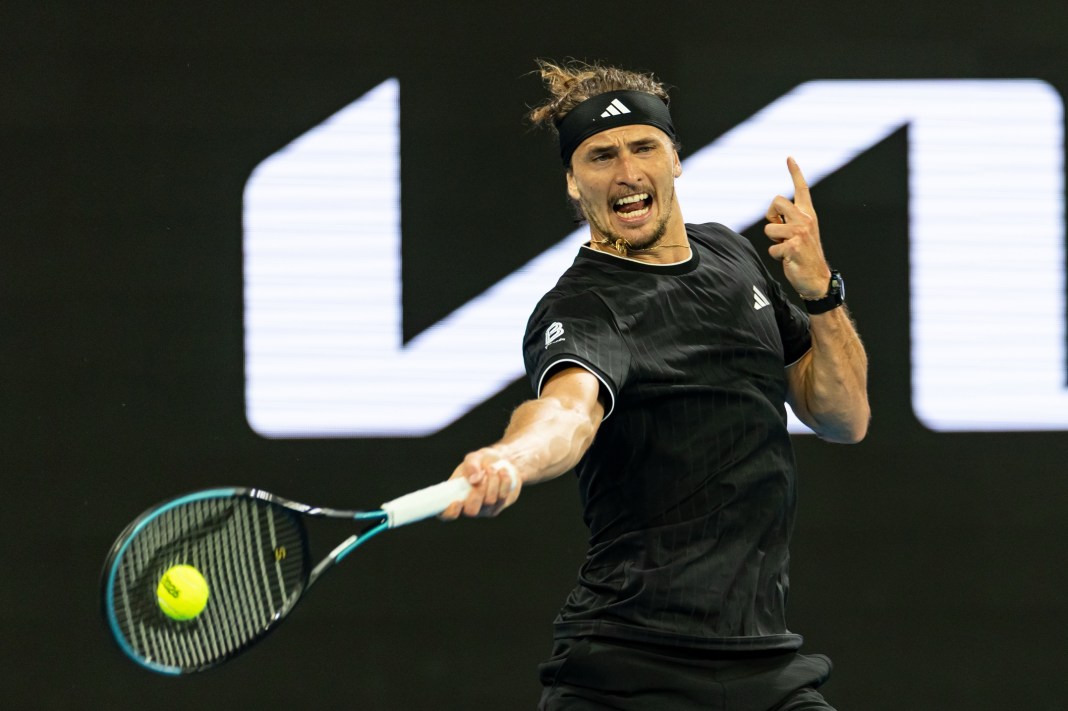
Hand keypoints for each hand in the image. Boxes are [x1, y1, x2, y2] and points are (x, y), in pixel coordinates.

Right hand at [439, 448, 521, 519]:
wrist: (501, 461)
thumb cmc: (482, 461)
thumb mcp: (474, 458)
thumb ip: (471, 466)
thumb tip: (474, 480)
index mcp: (454, 495)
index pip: (445, 514)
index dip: (449, 512)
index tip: (457, 502)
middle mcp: (468, 506)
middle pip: (471, 511)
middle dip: (478, 492)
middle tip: (483, 475)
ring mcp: (484, 509)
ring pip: (489, 501)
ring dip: (492, 481)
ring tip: (492, 468)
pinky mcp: (499, 506)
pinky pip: (502, 497)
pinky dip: (503, 481)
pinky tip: (503, 472)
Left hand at [763, 157, 830, 298]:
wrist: (817, 279)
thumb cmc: (803, 255)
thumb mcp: (798, 234)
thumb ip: (788, 221)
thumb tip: (773, 216)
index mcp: (807, 214)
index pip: (801, 189)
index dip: (795, 172)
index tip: (789, 157)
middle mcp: (805, 219)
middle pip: (776, 201)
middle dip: (771, 216)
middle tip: (780, 232)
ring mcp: (800, 232)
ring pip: (770, 228)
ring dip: (773, 241)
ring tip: (787, 248)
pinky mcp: (793, 246)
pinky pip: (772, 248)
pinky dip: (776, 256)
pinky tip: (788, 259)